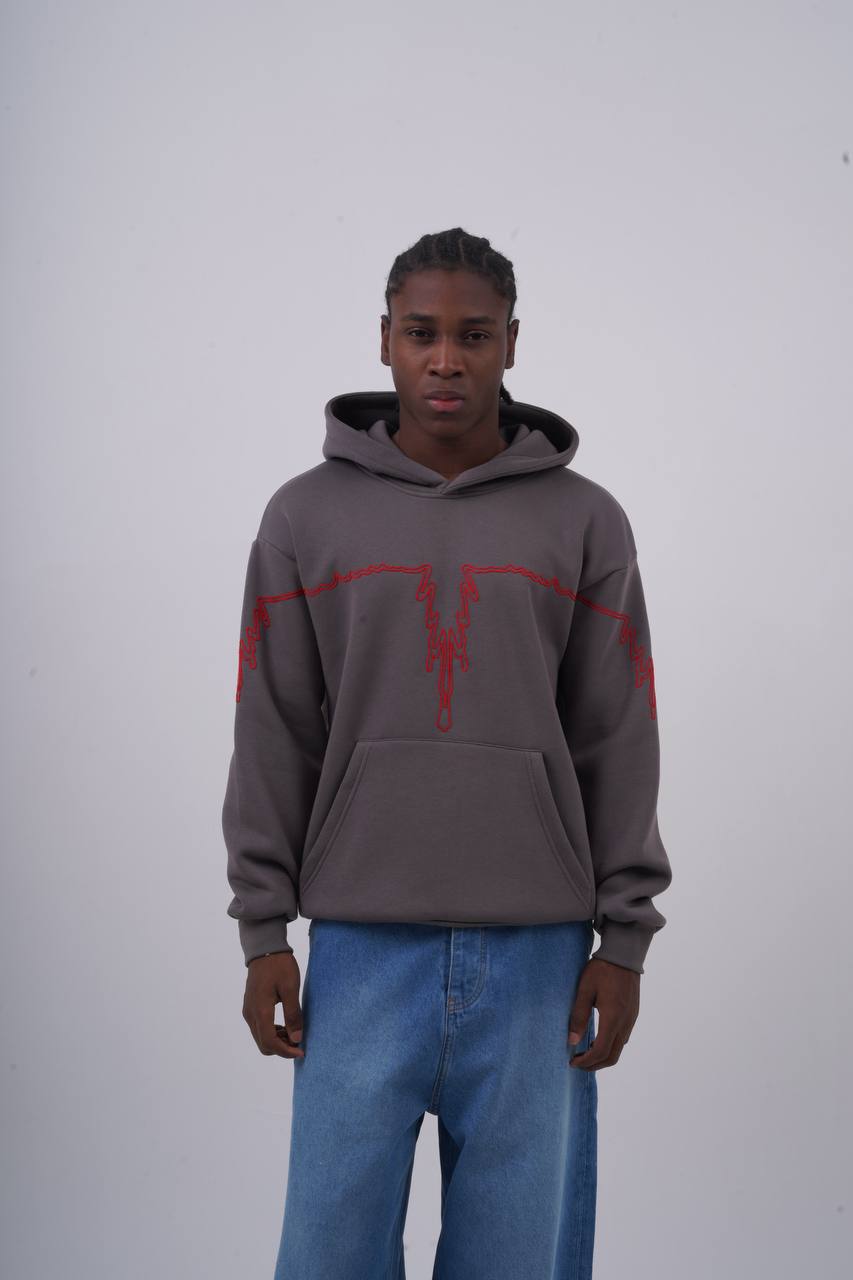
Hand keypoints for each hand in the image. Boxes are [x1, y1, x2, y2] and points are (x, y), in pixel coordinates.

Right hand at [242, 952, 305, 1058]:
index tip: (301, 1051)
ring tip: (294, 1033)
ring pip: (260, 1038)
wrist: (265, 949)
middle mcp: (250, 1014)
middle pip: (263, 1044)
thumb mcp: (291, 988)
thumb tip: (296, 1039)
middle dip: (281, 1049)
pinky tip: (285, 1026)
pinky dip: (271, 1033)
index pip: (270, 1042)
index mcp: (260, 1010)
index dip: (286, 1051)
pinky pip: (258, 1028)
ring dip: (277, 1041)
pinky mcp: (250, 1007)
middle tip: (299, 1042)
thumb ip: (293, 1015)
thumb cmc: (280, 966)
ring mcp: (248, 1011)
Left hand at [567, 956, 639, 1070]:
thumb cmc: (601, 970)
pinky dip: (610, 1046)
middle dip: (594, 1064)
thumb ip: (578, 1016)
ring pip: (619, 1049)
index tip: (572, 1062)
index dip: (586, 1061)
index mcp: (613, 1018)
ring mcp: (631, 1019)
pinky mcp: (633, 1014)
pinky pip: (623, 1038)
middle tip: (578, 1063)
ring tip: (585, 1052)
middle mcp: (625, 1023)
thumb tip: (572, 1041)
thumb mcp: (585, 990)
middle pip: (612, 1056)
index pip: (601, 1051)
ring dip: (603, 1056)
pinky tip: (598, 1039)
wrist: (624, 955)